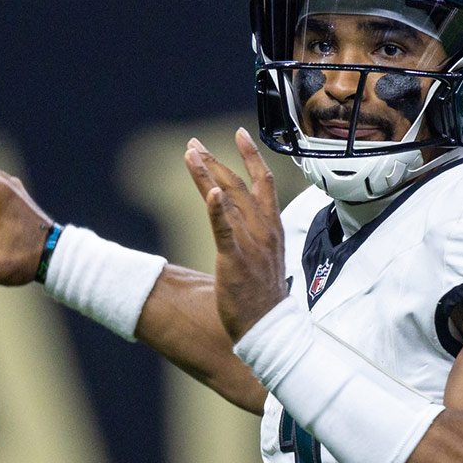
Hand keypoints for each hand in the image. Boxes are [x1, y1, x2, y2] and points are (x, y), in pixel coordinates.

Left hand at [184, 128, 288, 341]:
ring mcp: (250, 245)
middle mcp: (263, 230)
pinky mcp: (235, 261)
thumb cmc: (265, 298)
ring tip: (191, 154)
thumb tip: (243, 229)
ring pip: (228, 200)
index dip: (251, 156)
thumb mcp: (264, 259)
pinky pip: (225, 231)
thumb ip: (255, 238)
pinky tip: (210, 192)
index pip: (264, 182)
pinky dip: (217, 210)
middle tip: (194, 144)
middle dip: (216, 161)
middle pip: (238, 185)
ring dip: (208, 174)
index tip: (240, 133)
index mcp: (271, 228)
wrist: (271, 329)